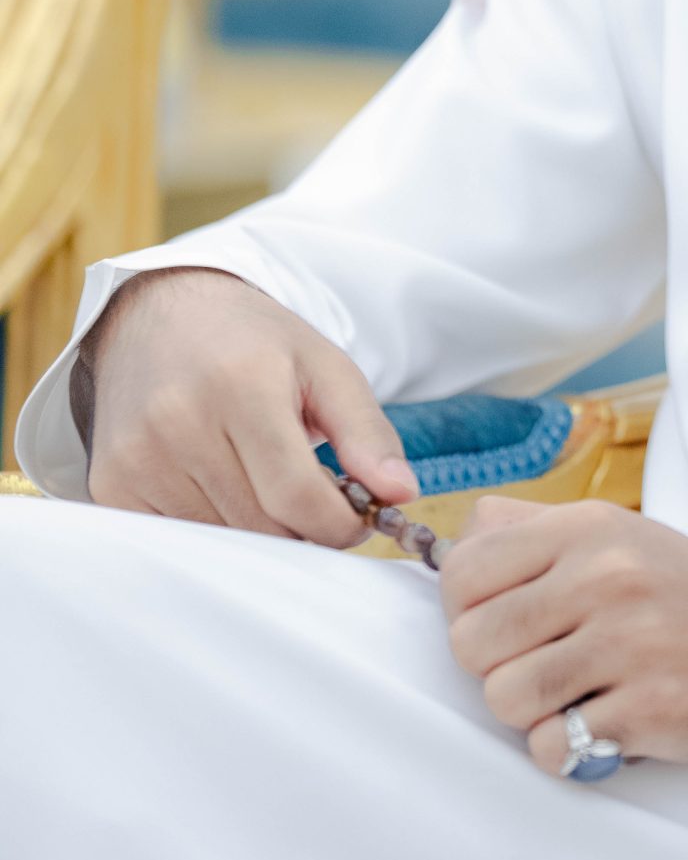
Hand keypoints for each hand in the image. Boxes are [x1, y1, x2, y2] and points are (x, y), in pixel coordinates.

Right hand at [78, 266, 417, 545]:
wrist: (156, 316)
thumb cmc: (251, 343)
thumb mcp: (323, 366)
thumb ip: (367, 432)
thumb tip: (405, 494)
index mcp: (241, 385)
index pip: (298, 497)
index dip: (339, 525)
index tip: (356, 517)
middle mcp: (178, 422)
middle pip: (263, 527)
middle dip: (303, 529)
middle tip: (314, 498)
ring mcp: (137, 458)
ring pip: (223, 543)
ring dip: (259, 531)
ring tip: (265, 482)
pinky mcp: (111, 485)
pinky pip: (179, 540)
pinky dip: (214, 529)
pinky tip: (222, 486)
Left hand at [442, 495, 687, 772]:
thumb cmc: (678, 594)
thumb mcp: (616, 535)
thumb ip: (533, 529)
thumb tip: (459, 536)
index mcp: (587, 529)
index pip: (463, 571)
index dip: (466, 609)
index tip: (502, 623)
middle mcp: (605, 578)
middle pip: (471, 641)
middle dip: (496, 664)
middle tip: (542, 663)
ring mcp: (627, 644)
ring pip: (503, 698)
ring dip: (529, 711)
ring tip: (572, 695)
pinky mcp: (646, 709)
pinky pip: (550, 747)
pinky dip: (565, 749)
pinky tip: (600, 724)